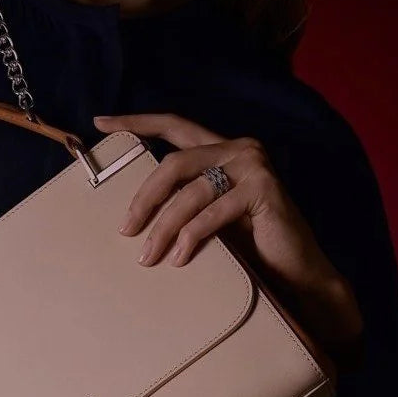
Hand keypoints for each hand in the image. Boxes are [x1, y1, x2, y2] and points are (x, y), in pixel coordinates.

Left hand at [94, 114, 363, 343]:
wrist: (297, 274)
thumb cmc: (249, 247)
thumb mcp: (208, 217)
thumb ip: (182, 200)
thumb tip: (130, 211)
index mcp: (222, 150)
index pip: (174, 125)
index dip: (137, 122)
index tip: (100, 123)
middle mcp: (239, 149)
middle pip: (173, 162)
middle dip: (144, 198)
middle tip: (125, 230)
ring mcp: (253, 166)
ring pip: (189, 192)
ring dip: (163, 227)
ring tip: (147, 257)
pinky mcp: (264, 189)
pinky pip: (212, 212)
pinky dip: (191, 237)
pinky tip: (179, 259)